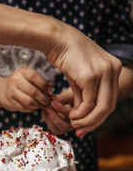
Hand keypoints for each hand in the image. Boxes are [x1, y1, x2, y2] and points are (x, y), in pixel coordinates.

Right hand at [0, 67, 50, 111]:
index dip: (44, 84)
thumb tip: (50, 93)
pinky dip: (31, 109)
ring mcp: (11, 91)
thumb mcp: (28, 77)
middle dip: (44, 98)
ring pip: (29, 101)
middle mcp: (15, 80)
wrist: (2, 89)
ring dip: (38, 105)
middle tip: (48, 101)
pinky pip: (24, 108)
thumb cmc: (21, 83)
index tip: (49, 90)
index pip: (34, 76)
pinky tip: (32, 106)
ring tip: (40, 104)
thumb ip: (39, 82)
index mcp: (22, 72)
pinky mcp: (10, 102)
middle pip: (33, 91)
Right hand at [45, 22, 121, 136]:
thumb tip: (83, 114)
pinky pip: (89, 103)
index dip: (98, 117)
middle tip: (80, 131)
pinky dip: (80, 114)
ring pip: (101, 108)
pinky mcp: (91, 75)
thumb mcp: (80, 77)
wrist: (56, 39)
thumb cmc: (66, 56)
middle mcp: (113, 69)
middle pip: (109, 107)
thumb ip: (84, 95)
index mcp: (113, 68)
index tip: (85, 127)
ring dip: (87, 121)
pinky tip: (71, 115)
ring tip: (74, 124)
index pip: (110, 100)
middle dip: (94, 123)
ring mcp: (103, 72)